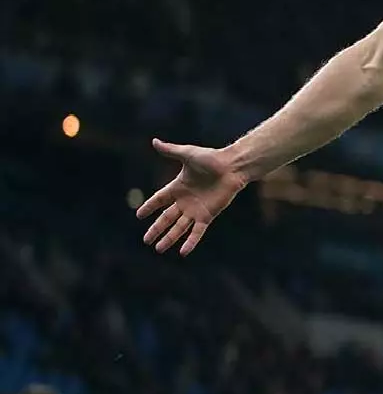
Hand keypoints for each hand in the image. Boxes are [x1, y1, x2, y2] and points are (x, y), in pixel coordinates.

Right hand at [136, 138, 247, 255]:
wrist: (232, 166)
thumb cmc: (211, 158)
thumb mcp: (187, 154)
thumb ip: (170, 151)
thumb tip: (154, 141)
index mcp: (178, 186)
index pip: (159, 199)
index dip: (149, 206)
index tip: (139, 215)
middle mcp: (186, 200)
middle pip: (167, 218)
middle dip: (156, 229)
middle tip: (145, 240)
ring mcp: (196, 209)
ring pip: (179, 228)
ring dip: (169, 238)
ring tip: (158, 249)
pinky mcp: (208, 215)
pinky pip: (197, 231)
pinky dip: (190, 242)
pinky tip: (183, 252)